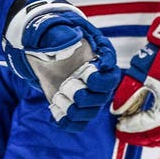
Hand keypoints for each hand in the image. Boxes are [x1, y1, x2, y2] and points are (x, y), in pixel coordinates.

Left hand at [3, 0, 119, 131]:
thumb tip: (68, 41)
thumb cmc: (60, 42)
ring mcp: (89, 100)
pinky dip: (64, 120)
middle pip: (99, 99)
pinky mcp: (76, 111)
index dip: (100, 80)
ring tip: (58, 96)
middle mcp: (100, 86)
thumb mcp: (62, 34)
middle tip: (65, 85)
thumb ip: (65, 36)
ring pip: (87, 114)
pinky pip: (76, 124)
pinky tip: (54, 108)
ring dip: (71, 109)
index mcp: (102, 66)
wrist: (49, 56)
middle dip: (81, 96)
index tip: (86, 74)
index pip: (110, 79)